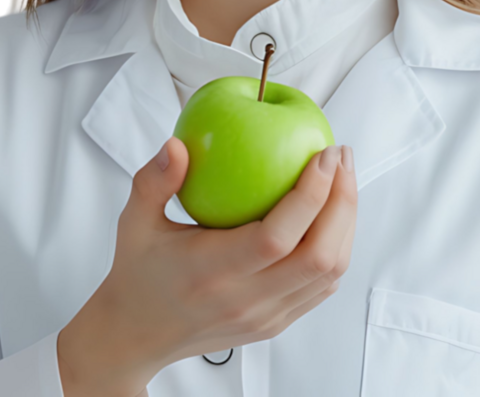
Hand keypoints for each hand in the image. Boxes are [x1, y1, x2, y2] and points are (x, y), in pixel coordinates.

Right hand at [95, 137, 356, 370]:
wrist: (138, 334)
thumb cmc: (138, 272)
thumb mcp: (134, 222)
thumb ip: (153, 181)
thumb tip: (177, 145)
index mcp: (211, 272)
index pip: (275, 238)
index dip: (309, 196)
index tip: (322, 156)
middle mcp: (244, 300)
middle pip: (319, 256)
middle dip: (342, 202)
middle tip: (340, 157)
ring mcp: (266, 316)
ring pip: (329, 273)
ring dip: (346, 223)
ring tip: (343, 179)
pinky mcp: (276, 323)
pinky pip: (321, 286)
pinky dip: (337, 247)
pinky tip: (331, 214)